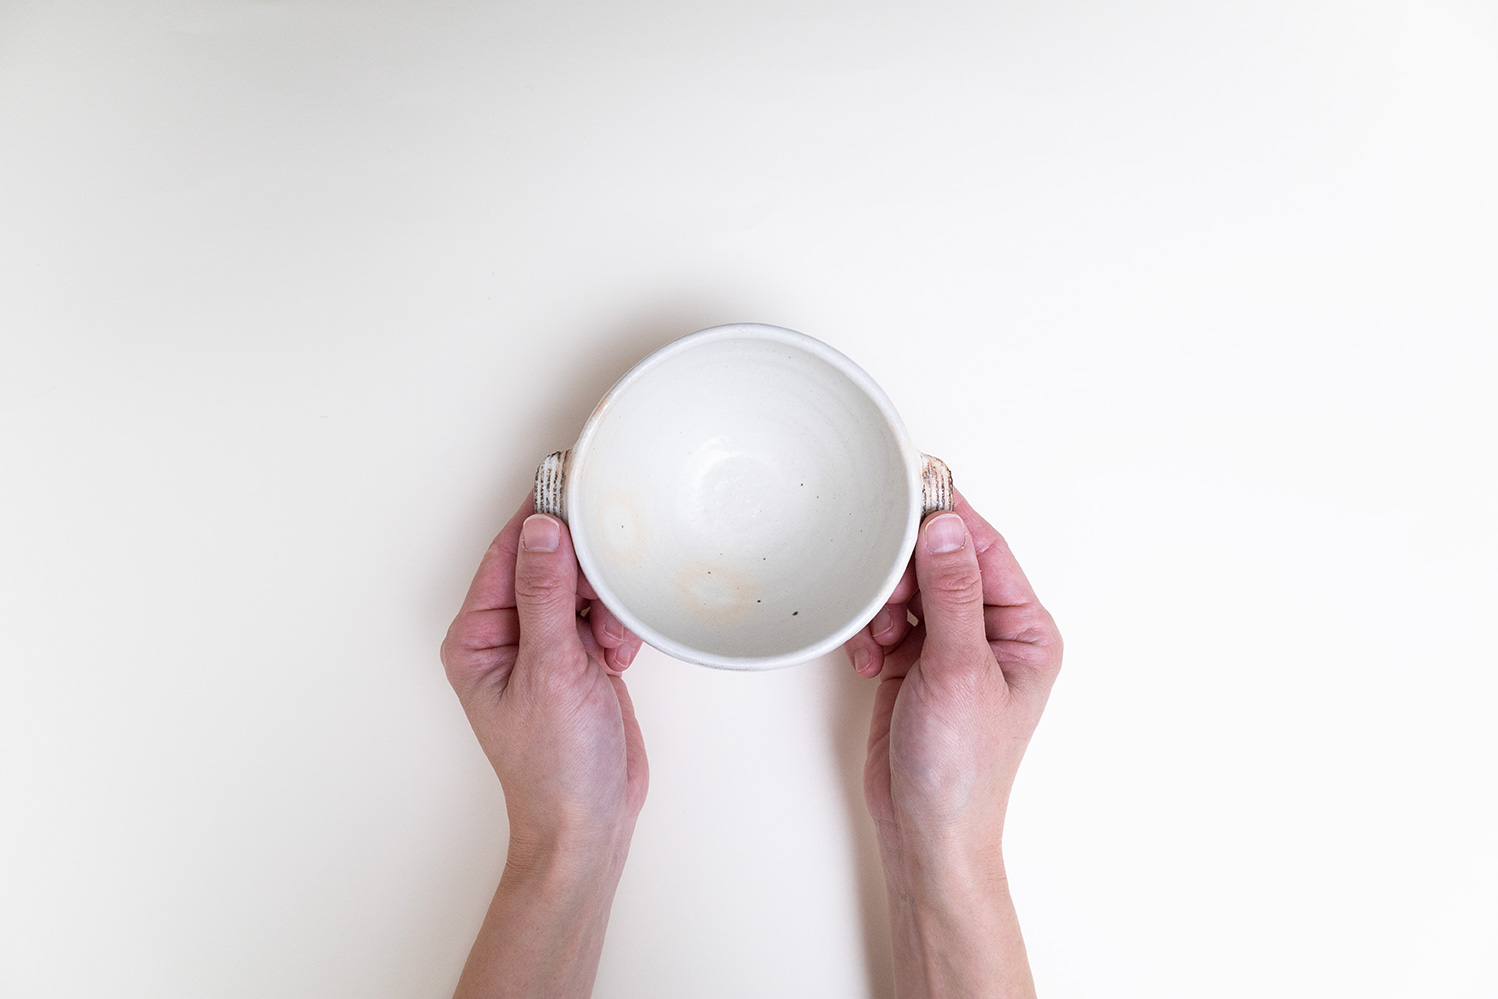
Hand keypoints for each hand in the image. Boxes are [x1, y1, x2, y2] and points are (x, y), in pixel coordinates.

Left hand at [440, 493, 647, 997]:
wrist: (589, 823)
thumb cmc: (554, 767)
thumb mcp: (551, 670)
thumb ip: (546, 594)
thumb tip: (541, 528)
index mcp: (477, 635)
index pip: (509, 553)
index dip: (543, 518)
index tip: (575, 482)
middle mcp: (506, 635)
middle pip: (548, 563)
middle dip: (585, 574)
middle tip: (607, 583)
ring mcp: (544, 647)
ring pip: (582, 587)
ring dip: (606, 606)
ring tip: (608, 643)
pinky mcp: (578, 660)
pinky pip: (602, 615)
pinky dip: (618, 628)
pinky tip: (619, 657)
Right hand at [844, 490, 1061, 997]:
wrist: (926, 830)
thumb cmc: (962, 769)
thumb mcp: (959, 670)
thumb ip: (953, 593)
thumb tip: (946, 527)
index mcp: (1025, 629)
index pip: (985, 549)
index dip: (947, 519)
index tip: (910, 487)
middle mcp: (991, 632)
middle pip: (941, 563)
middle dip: (904, 576)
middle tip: (887, 595)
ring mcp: (950, 647)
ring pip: (907, 589)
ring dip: (882, 608)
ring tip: (880, 642)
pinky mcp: (914, 663)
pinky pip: (885, 619)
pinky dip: (870, 633)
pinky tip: (870, 662)